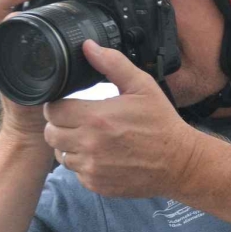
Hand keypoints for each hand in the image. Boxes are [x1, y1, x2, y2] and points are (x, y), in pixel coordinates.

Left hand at [0, 0, 47, 138]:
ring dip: (28, 0)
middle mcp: (0, 40)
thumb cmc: (29, 112)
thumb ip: (47, 72)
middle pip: (2, 1)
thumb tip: (58, 53)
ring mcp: (7, 43)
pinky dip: (34, 12)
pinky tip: (50, 14)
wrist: (27, 126)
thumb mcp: (39, 88)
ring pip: (11, 9)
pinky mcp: (18, 47)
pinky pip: (23, 21)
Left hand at [42, 40, 201, 197]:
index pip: (53, 110)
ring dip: (71, 146)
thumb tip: (88, 46)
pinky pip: (76, 173)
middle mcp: (90, 145)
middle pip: (50, 134)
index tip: (71, 105)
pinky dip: (84, 165)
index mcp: (96, 117)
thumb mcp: (142, 87)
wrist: (180, 163)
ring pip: (61, 154)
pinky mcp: (97, 184)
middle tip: (79, 122)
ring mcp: (92, 168)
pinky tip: (102, 156)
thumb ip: (113, 64)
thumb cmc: (162, 123)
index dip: (59, 106)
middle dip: (60, 125)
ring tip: (92, 139)